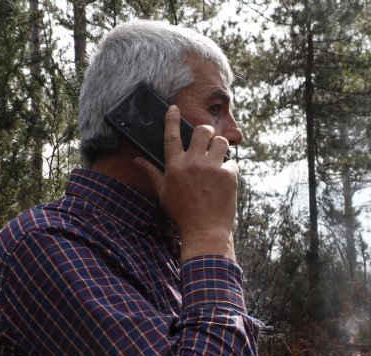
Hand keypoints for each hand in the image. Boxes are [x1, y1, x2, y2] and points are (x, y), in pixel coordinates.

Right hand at [136, 105, 238, 261]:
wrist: (205, 232)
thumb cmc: (182, 214)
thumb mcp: (163, 194)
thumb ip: (152, 173)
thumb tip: (137, 160)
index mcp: (174, 166)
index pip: (171, 135)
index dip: (172, 118)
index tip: (174, 107)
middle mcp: (193, 163)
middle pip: (202, 131)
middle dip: (206, 133)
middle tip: (208, 142)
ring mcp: (212, 168)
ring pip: (221, 141)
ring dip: (221, 148)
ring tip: (219, 159)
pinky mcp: (228, 176)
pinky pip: (233, 162)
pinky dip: (230, 170)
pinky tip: (226, 182)